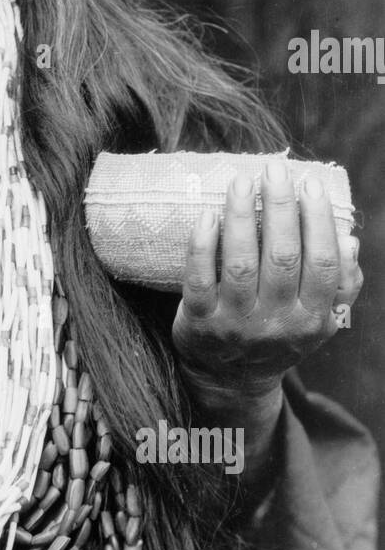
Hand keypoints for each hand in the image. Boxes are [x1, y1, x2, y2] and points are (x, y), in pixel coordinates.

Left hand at [172, 159, 361, 404]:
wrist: (231, 381)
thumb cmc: (280, 335)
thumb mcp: (320, 320)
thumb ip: (342, 284)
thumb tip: (349, 238)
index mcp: (313, 318)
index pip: (323, 263)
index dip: (317, 221)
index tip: (309, 184)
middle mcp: (277, 322)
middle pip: (282, 256)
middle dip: (280, 206)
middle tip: (274, 169)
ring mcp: (236, 323)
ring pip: (241, 262)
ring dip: (242, 217)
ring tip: (241, 182)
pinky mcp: (200, 322)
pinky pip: (200, 278)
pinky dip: (203, 245)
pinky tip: (208, 215)